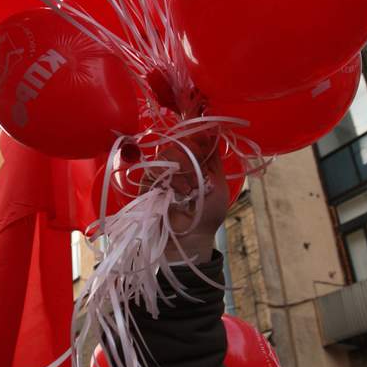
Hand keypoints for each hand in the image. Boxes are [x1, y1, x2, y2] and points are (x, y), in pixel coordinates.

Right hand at [157, 134, 228, 263]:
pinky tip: (181, 191)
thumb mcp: (218, 182)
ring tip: (191, 188)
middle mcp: (177, 162)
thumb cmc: (208, 213)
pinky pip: (156, 167)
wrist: (193, 237)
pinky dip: (171, 176)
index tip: (205, 142)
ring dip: (183, 167)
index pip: (192, 136)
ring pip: (167, 151)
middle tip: (198, 174)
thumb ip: (214, 158)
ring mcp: (162, 171)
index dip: (198, 135)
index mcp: (195, 159)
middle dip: (191, 153)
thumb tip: (212, 130)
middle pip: (179, 140)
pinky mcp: (148, 181)